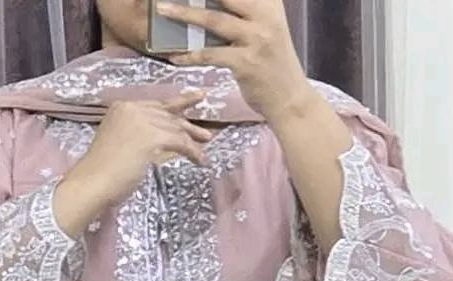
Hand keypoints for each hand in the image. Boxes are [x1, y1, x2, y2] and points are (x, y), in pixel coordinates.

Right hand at [53, 96, 213, 236]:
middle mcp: (133, 109)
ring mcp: (142, 121)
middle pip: (167, 114)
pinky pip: (180, 143)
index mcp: (122, 108)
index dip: (174, 106)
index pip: (154, 105)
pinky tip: (200, 160)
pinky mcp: (152, 137)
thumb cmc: (101, 172)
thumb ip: (133, 136)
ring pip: (176, 127)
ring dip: (193, 138)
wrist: (93, 182)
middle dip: (188, 123)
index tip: (190, 104)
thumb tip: (153, 144)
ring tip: (207, 143)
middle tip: (205, 130)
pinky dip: (192, 151)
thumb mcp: (118, 143)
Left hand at [155, 0, 308, 127]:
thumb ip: (247, 13)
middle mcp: (265, 16)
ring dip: (185, 14)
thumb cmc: (272, 64)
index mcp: (269, 4)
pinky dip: (190, 56)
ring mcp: (256, 39)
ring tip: (163, 10)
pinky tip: (175, 56)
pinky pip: (211, 55)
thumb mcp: (266, 29)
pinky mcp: (246, 63)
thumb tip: (212, 4)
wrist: (289, 99)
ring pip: (214, 21)